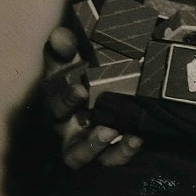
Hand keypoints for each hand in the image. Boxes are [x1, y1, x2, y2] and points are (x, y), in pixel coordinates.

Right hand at [44, 26, 142, 169]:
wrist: (115, 72)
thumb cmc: (84, 68)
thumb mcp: (74, 55)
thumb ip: (66, 46)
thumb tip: (60, 35)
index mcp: (62, 109)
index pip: (57, 110)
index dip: (66, 101)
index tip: (81, 89)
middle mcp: (74, 132)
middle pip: (73, 152)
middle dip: (89, 144)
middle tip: (107, 130)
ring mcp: (95, 143)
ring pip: (97, 160)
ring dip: (111, 151)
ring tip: (123, 135)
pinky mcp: (115, 147)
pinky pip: (118, 156)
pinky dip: (127, 149)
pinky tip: (139, 135)